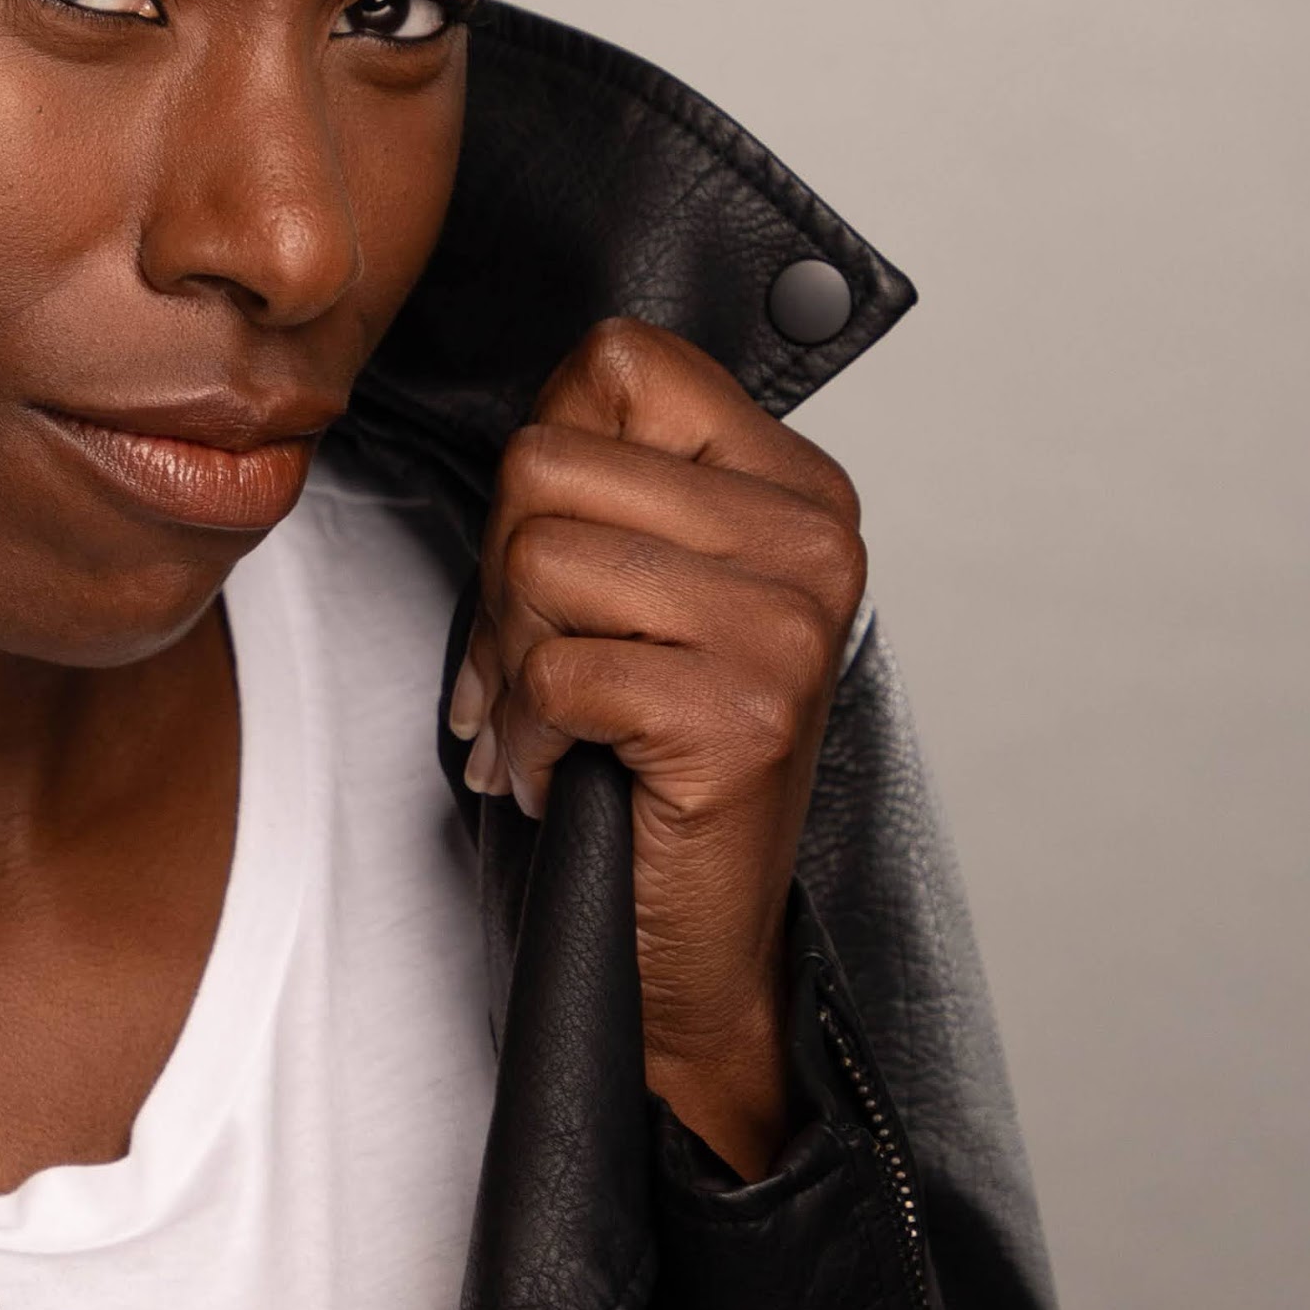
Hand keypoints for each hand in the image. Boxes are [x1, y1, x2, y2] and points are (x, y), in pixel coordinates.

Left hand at [451, 320, 866, 1177]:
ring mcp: (786, 628)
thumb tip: (532, 420)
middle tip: (523, 664)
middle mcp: (813, 543)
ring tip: (544, 722)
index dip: (542, 460)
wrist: (693, 946)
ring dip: (505, 662)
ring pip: (538, 560)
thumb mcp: (644, 600)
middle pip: (549, 461)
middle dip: (497, 572)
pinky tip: (555, 772)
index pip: (619, 362)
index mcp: (797, 489)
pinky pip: (555, 671)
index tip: (549, 561)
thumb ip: (610, 493)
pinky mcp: (740, 714)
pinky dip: (521, 735)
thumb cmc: (649, 768)